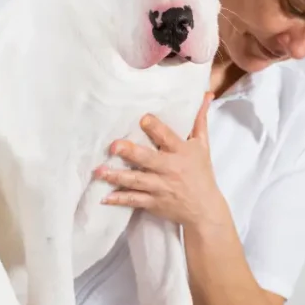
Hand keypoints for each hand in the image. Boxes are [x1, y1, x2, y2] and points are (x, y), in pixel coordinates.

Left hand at [95, 92, 229, 228]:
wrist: (204, 209)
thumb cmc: (201, 173)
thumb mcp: (203, 145)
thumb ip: (199, 120)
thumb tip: (205, 95)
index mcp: (181, 152)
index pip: (168, 137)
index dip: (156, 128)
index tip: (143, 118)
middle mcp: (170, 169)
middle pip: (148, 159)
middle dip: (131, 153)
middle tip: (113, 146)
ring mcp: (160, 187)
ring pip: (136, 180)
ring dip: (117, 176)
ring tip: (99, 171)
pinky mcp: (153, 202)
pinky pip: (134, 200)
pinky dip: (120, 199)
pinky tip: (104, 197)